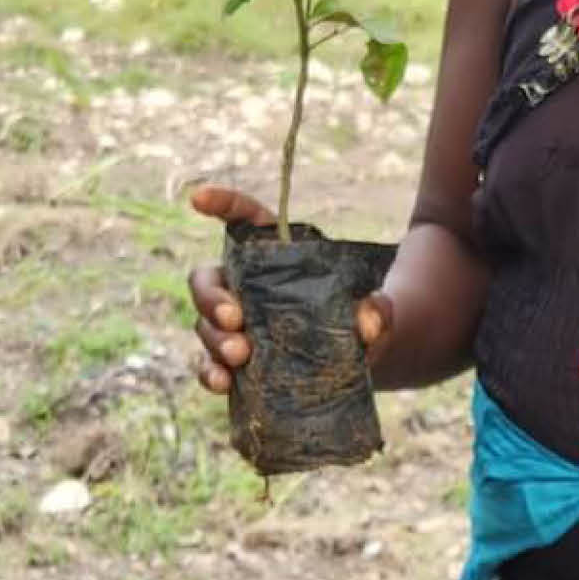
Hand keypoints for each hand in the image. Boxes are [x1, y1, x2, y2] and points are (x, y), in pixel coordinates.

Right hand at [186, 183, 392, 392]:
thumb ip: (378, 310)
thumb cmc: (363, 320)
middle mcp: (245, 286)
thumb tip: (368, 323)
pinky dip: (210, 373)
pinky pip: (209, 365)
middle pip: (208, 281)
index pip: (244, 219)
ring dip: (215, 340)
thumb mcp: (379, 312)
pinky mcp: (234, 361)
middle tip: (237, 319)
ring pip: (205, 325)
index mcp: (275, 254)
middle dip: (213, 300)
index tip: (199, 198)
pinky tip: (222, 381)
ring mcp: (235, 325)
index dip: (222, 204)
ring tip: (240, 356)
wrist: (362, 361)